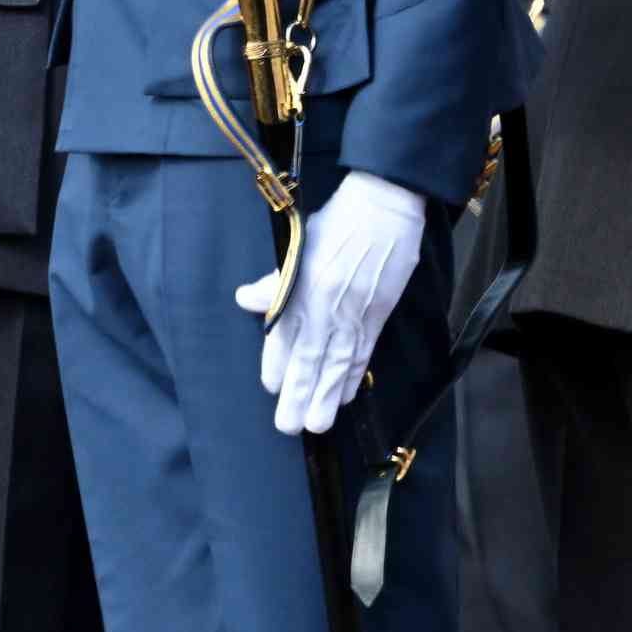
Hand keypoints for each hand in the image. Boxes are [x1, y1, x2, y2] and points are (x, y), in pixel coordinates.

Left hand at [235, 172, 427, 435]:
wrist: (385, 205)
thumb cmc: (336, 221)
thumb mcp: (297, 244)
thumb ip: (275, 280)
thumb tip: (245, 301)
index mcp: (304, 288)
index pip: (285, 334)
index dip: (278, 363)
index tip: (271, 388)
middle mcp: (328, 305)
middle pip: (311, 357)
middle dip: (301, 394)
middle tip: (290, 426)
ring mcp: (356, 311)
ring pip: (339, 362)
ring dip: (328, 396)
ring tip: (318, 424)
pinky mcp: (379, 313)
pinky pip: (364, 351)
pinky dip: (355, 375)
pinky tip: (347, 396)